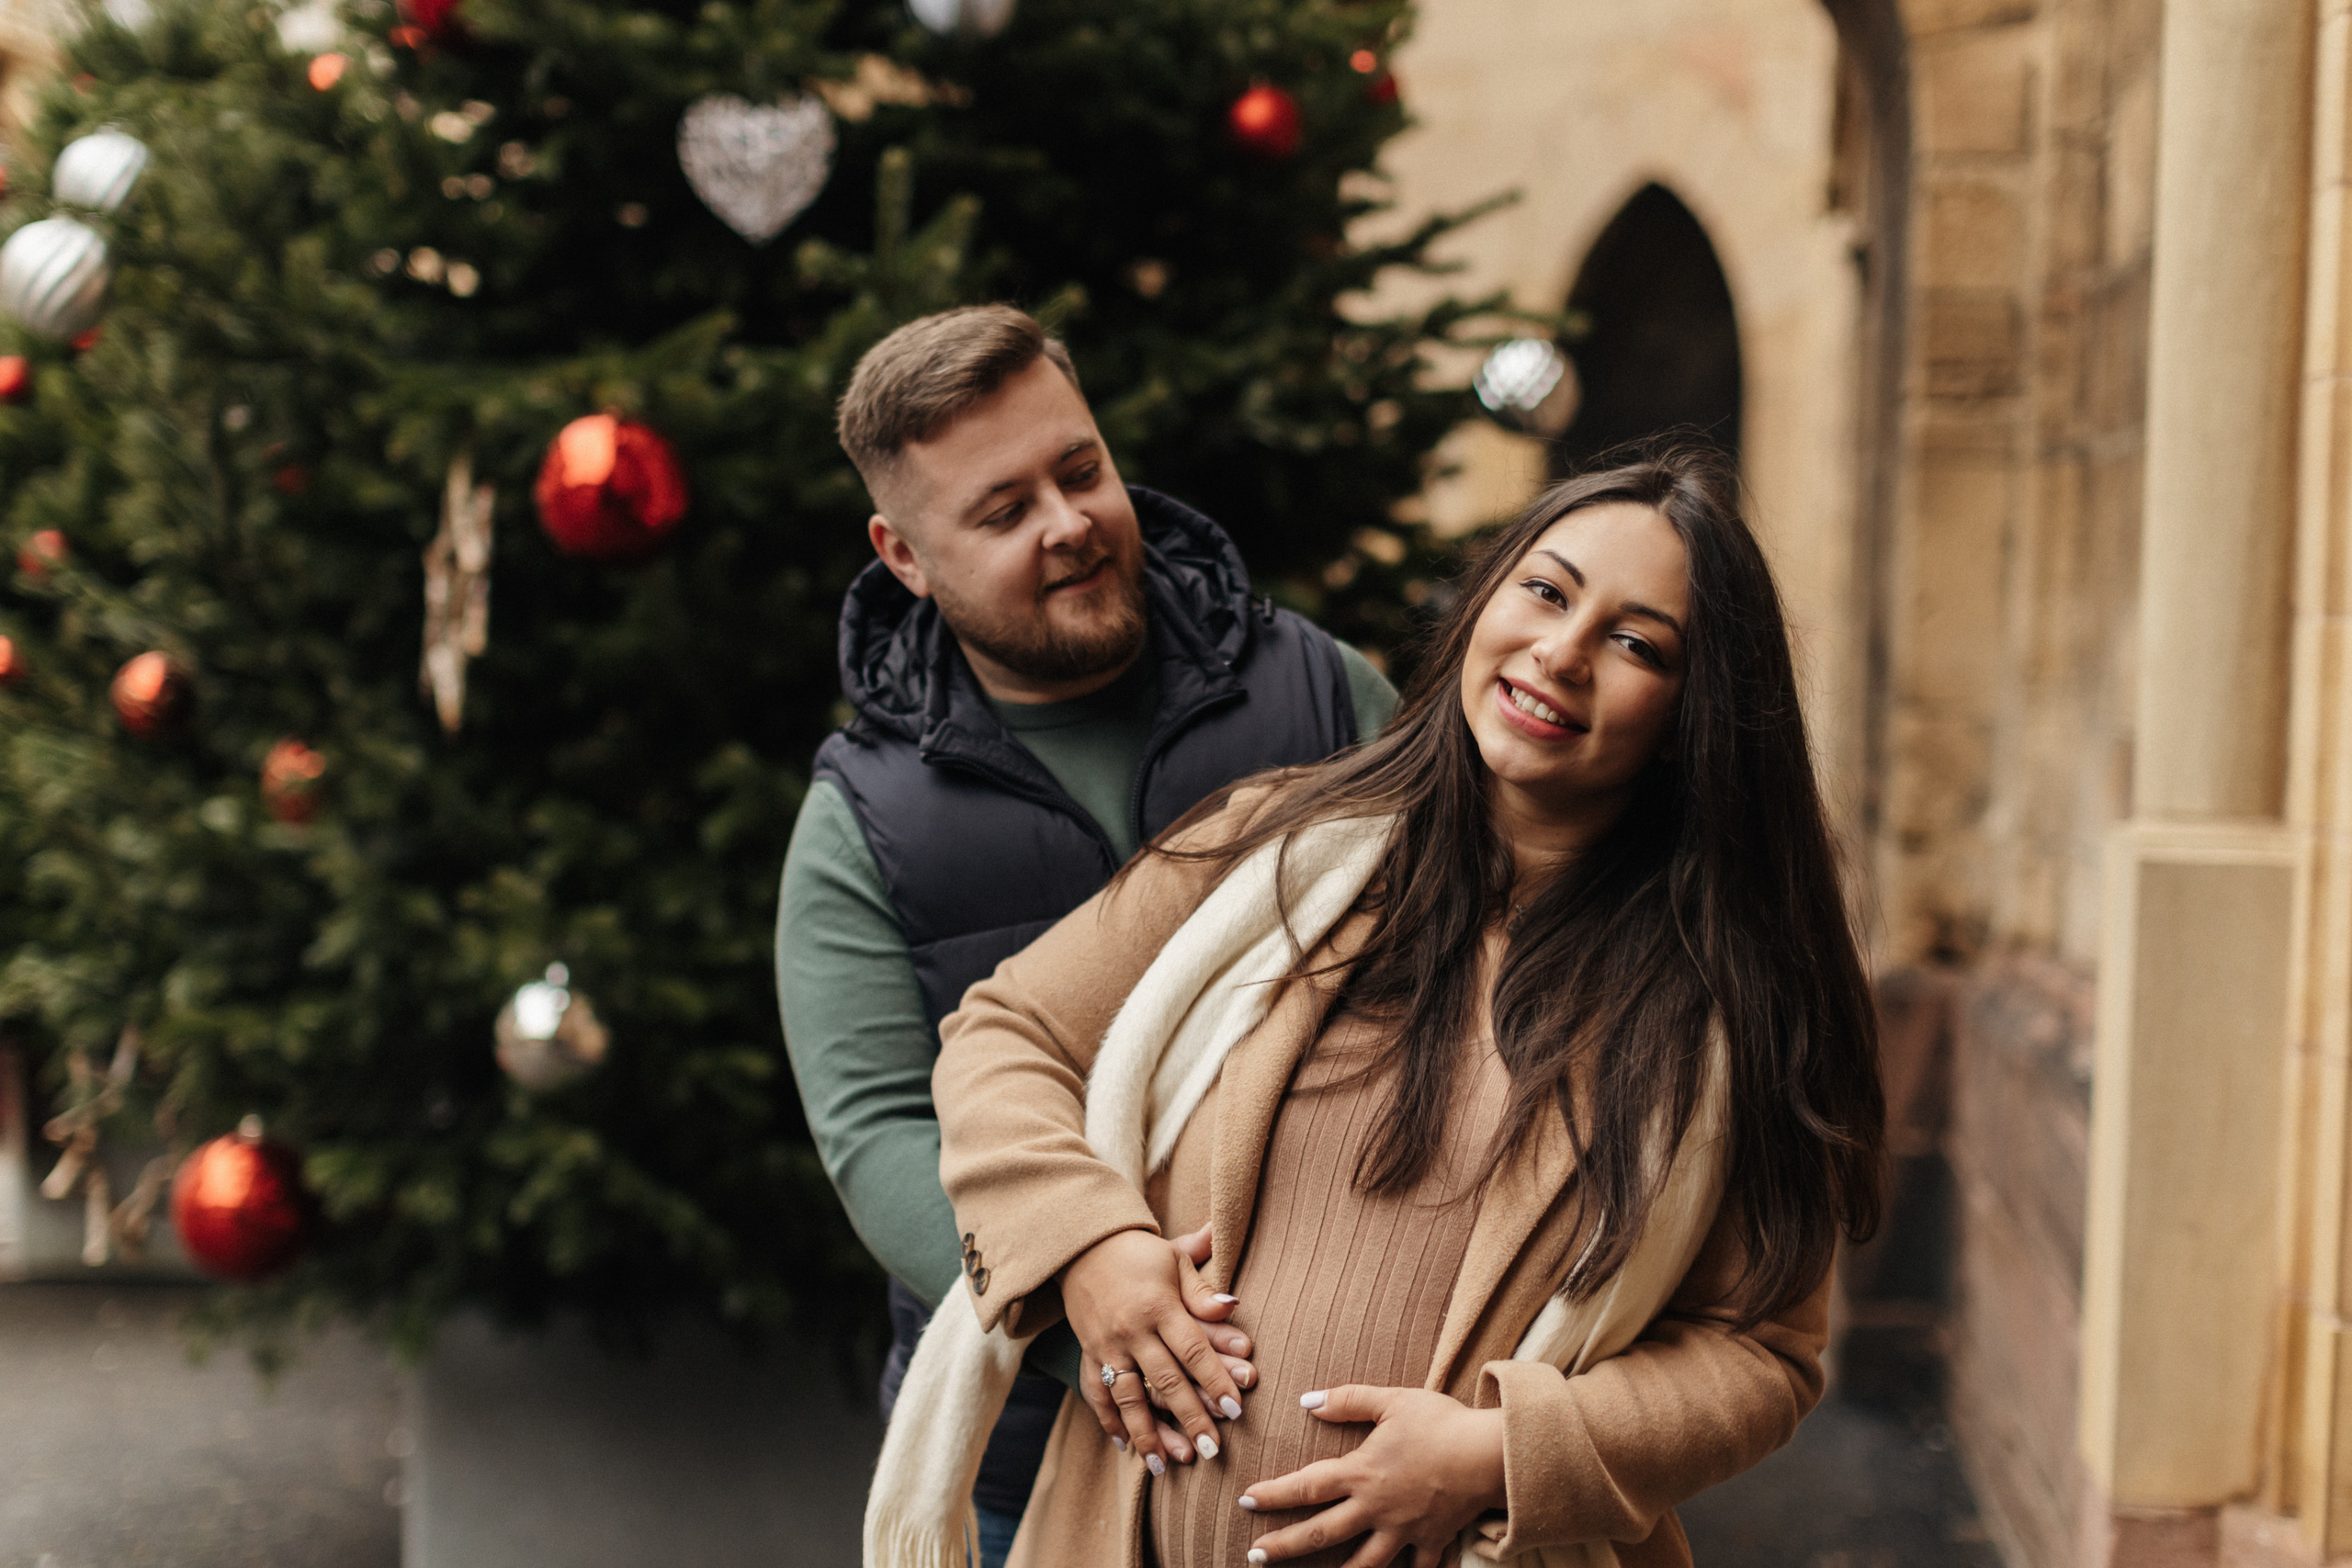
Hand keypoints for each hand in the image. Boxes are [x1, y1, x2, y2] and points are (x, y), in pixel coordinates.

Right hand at [1063, 1223, 1246, 1473]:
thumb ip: (1202, 1291)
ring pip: (1129, 1398)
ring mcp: (1107, 1346)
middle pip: (1165, 1381)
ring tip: (1166, 1466)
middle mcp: (1132, 1330)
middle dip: (1190, 1418)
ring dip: (1148, 1434)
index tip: (1236, 1410)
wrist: (1082, 1245)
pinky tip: (1125, 1447)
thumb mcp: (1174, 1260)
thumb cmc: (1139, 1253)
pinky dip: (1109, 1421)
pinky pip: (1097, 1393)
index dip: (1215, 1380)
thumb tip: (1234, 1307)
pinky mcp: (1088, 1354)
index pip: (1192, 1349)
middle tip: (1211, 1450)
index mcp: (1158, 1305)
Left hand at [1238, 1386, 1505, 1566]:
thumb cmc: (1441, 1422)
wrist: (1490, 1453)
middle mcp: (1376, 1508)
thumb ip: (1348, 1400)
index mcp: (1362, 1472)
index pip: (1306, 1486)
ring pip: (1363, 1564)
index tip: (1245, 1500)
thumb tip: (1307, 1400)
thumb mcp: (1392, 1401)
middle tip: (1254, 1555)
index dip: (1273, 1494)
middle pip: (1320, 1534)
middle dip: (1283, 1546)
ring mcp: (1403, 1531)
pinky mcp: (1431, 1542)